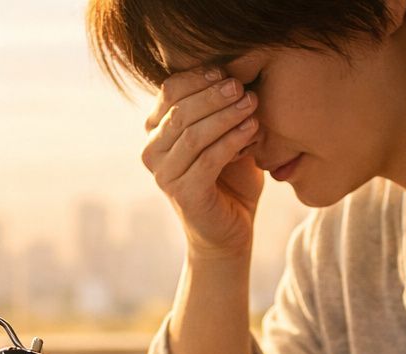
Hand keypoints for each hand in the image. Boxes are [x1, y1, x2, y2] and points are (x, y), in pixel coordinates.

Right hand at [142, 66, 263, 259]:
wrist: (228, 231)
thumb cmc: (229, 179)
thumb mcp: (224, 136)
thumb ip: (222, 109)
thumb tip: (237, 74)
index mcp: (157, 131)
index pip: (169, 91)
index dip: (197, 78)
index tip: (227, 71)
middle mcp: (153, 152)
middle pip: (180, 111)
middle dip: (214, 95)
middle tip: (242, 87)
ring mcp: (164, 175)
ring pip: (192, 134)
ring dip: (225, 115)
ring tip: (252, 104)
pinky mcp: (183, 193)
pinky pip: (207, 159)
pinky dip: (232, 141)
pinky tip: (252, 129)